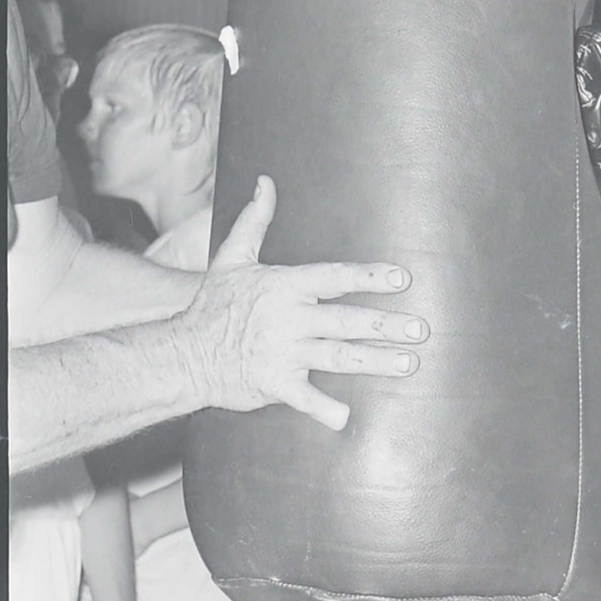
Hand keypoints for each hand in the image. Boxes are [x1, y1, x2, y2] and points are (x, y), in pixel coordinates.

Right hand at [176, 176, 426, 430]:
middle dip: (385, 325)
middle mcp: (286, 319)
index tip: (401, 278)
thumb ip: (255, 220)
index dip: (368, 277)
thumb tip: (265, 182)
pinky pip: (303, 398)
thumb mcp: (231, 258)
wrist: (180, 354)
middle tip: (420, 328)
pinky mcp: (273, 384)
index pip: (334, 277)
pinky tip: (345, 418)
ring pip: (337, 356)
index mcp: (283, 286)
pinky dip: (323, 409)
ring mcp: (281, 352)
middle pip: (345, 320)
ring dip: (375, 361)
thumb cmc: (213, 305)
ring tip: (409, 363)